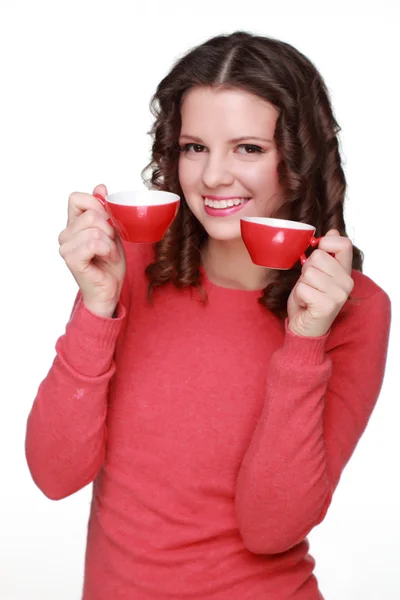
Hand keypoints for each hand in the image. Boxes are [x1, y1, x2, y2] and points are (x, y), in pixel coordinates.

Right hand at [58, 184, 125, 317]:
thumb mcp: (112, 231)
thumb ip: (104, 210)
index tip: (108, 220)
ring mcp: (66, 247)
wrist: (110, 289)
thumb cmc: (109, 264)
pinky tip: (107, 258)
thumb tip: (100, 187)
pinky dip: (107, 250)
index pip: (76, 198)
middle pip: (91, 214)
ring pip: (95, 228)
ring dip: (110, 243)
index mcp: (73, 224)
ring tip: (109, 254)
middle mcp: (65, 234)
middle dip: (109, 228)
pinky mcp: (72, 259)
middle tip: (110, 245)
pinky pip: (94, 242)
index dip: (95, 204)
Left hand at [287, 230, 353, 336]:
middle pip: (318, 257)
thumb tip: (333, 231)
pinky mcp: (327, 305)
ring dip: (301, 284)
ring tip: (307, 295)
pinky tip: (305, 304)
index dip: (326, 244)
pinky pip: (302, 288)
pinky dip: (298, 296)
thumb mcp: (316, 272)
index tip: (317, 256)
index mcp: (346, 272)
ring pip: (308, 273)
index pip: (343, 244)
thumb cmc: (308, 299)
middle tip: (309, 285)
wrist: (304, 328)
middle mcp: (347, 283)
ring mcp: (339, 295)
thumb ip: (325, 254)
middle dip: (306, 270)